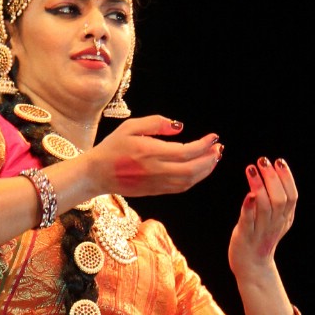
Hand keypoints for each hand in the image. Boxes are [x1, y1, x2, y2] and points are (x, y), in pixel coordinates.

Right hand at [87, 116, 221, 200]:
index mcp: (150, 152)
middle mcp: (155, 170)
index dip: (204, 146)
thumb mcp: (131, 126)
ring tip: (213, 159)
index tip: (213, 137)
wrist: (96, 174)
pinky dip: (194, 180)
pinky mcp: (155, 192)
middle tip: (218, 149)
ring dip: (205, 171)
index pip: (186, 151)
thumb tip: (179, 127)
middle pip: (192, 169)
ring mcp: (156, 184)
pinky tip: (199, 170)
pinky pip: (180, 188)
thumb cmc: (112, 147)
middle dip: (209, 160)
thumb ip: (156, 123)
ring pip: (188, 181)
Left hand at [228, 157, 296, 282]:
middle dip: (272, 178)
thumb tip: (275, 171)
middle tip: (262, 161)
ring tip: (251, 169)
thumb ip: (277, 199)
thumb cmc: (260, 237)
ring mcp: (261, 231)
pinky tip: (248, 195)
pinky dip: (249, 207)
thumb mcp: (275, 219)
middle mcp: (275, 224)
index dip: (287, 178)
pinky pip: (249, 221)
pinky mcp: (246, 237)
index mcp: (285, 218)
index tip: (279, 161)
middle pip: (280, 199)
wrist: (252, 266)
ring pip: (265, 207)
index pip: (292, 196)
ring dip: (259, 186)